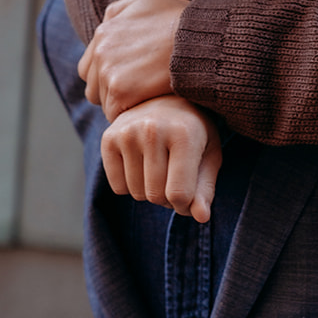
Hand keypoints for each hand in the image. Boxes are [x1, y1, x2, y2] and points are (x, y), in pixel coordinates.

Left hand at [78, 0, 184, 119]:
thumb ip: (121, 11)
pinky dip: (129, 114)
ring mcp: (109, 70)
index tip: (128, 78)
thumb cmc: (181, 18)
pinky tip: (147, 107)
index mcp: (104, 31)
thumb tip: (109, 24)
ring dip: (121, 103)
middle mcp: (101, 50)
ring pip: (103, 101)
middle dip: (111, 91)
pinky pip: (114, 113)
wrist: (200, 39)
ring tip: (145, 99)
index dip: (107, 75)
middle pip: (93, 86)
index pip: (89, 66)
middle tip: (137, 92)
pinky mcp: (120, 90)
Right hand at [100, 96, 222, 223]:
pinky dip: (130, 185)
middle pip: (155, 196)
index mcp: (184, 134)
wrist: (164, 100)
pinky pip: (118, 187)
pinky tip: (140, 164)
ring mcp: (128, 133)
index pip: (179, 194)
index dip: (185, 205)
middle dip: (167, 198)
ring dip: (149, 191)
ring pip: (136, 193)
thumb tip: (201, 217)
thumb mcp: (209, 155)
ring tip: (159, 168)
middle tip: (174, 177)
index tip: (190, 195)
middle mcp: (153, 130)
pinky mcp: (108, 138)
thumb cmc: (193, 132)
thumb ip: (205, 188)